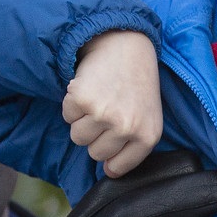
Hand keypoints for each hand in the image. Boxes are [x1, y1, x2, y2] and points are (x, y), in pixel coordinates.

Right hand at [64, 31, 162, 177]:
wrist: (126, 45)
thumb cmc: (136, 86)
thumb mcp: (148, 118)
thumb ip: (133, 147)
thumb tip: (108, 171)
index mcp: (147, 136)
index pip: (116, 167)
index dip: (110, 154)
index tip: (113, 136)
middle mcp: (127, 128)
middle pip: (94, 153)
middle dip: (96, 135)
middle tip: (107, 110)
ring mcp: (104, 114)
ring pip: (77, 137)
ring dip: (82, 120)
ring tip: (98, 99)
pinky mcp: (83, 99)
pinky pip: (67, 116)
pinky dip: (72, 104)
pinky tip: (88, 88)